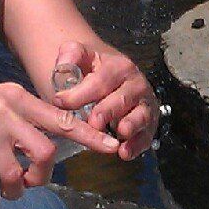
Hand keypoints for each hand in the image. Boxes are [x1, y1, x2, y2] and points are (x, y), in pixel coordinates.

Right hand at [0, 78, 117, 206]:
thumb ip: (21, 117)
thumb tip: (48, 144)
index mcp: (17, 98)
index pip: (61, 118)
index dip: (88, 135)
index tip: (111, 146)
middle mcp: (5, 113)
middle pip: (44, 154)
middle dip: (41, 178)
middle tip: (29, 183)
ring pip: (15, 175)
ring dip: (14, 192)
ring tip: (4, 191)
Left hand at [50, 40, 158, 160]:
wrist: (109, 78)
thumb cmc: (90, 71)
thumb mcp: (79, 56)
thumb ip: (69, 56)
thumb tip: (63, 66)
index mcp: (118, 66)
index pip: (100, 81)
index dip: (80, 93)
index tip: (60, 102)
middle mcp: (135, 84)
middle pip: (122, 99)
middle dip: (107, 111)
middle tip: (93, 123)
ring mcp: (144, 104)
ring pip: (141, 115)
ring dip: (131, 125)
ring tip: (120, 134)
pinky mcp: (148, 123)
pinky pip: (146, 135)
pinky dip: (137, 144)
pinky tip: (125, 153)